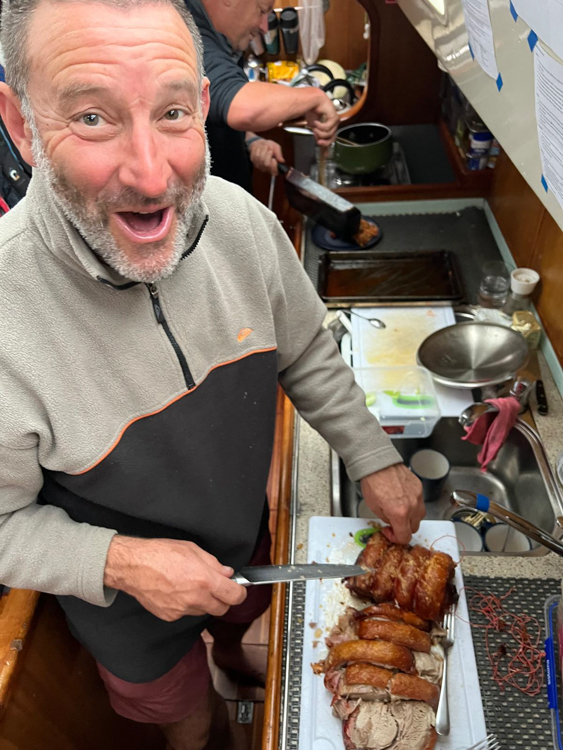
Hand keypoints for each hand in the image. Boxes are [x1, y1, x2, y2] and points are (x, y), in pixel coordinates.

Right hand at [104, 536, 246, 621]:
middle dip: (222, 599)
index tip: (238, 589)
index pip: (234, 596)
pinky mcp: (170, 616)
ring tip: (190, 585)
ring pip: (203, 611)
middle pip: (221, 609)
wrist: (133, 566)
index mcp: (205, 580)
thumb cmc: (160, 554)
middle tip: (215, 587)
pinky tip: (177, 591)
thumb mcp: (192, 549)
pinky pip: (186, 613)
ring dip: (203, 602)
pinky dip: (186, 605)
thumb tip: (226, 573)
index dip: (239, 593)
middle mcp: (195, 598)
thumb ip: (213, 563)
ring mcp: (182, 610)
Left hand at [247, 138, 284, 174]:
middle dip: (268, 155)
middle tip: (269, 149)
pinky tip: (259, 148)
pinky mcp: (253, 161)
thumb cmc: (270, 146)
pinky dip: (258, 150)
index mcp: (274, 167)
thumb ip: (279, 154)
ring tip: (265, 147)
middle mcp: (266, 169)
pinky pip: (255, 156)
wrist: (260, 143)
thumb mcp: (276, 147)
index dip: (274, 166)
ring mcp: (259, 166)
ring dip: (263, 151)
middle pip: (267, 164)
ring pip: (260, 159)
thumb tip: (282, 161)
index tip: (274, 159)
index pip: (274, 172)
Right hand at [305, 91, 338, 146]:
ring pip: (328, 134)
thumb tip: (318, 142)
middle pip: (331, 139)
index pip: (331, 139)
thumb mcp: (313, 126)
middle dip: (323, 141)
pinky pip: (327, 128)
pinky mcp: (334, 117)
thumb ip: (317, 134)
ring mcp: (335, 120)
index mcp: (330, 125)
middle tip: (318, 141)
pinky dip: (320, 126)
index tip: (324, 155)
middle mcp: (334, 123)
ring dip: (319, 132)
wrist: (311, 101)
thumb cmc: (312, 110)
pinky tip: (317, 121)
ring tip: (315, 125)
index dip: (327, 146)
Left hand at [360, 464, 424, 544]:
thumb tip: (392, 523)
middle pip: (414, 528)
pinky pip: (420, 502)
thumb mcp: (373, 507)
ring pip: (420, 516)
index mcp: (399, 513)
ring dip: (411, 518)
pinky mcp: (419, 487)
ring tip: (399, 511)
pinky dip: (413, 504)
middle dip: (404, 528)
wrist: (378, 463)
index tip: (390, 532)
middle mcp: (412, 506)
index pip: (405, 536)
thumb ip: (386, 519)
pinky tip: (402, 499)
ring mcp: (417, 496)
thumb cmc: (373, 482)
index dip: (396, 539)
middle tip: (393, 523)